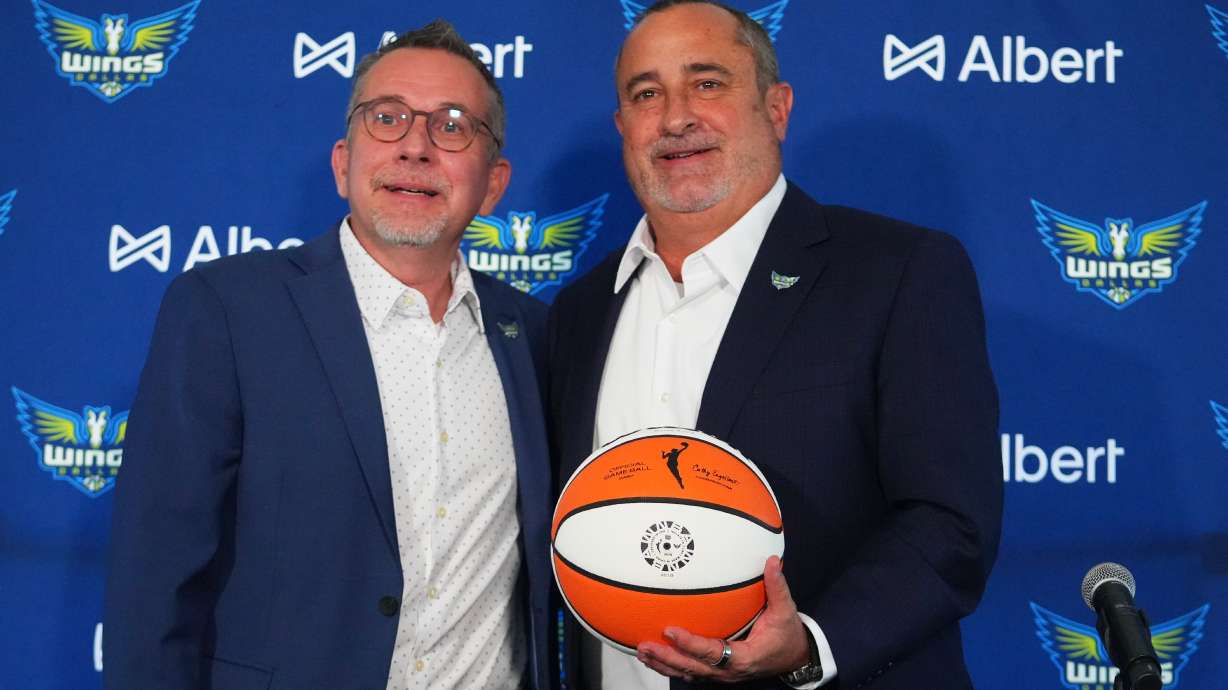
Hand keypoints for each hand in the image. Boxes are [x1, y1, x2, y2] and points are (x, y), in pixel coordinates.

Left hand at [636, 556, 809, 682]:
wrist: (795, 658)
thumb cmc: (787, 635)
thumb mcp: (786, 611)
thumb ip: (777, 587)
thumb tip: (772, 561)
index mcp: (744, 657)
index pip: (711, 652)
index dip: (690, 643)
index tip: (670, 630)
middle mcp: (729, 671)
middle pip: (692, 667)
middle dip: (666, 658)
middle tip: (644, 645)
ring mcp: (722, 675)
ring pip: (687, 672)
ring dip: (664, 664)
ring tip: (642, 652)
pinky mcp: (717, 673)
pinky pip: (691, 671)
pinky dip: (672, 666)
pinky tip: (655, 657)